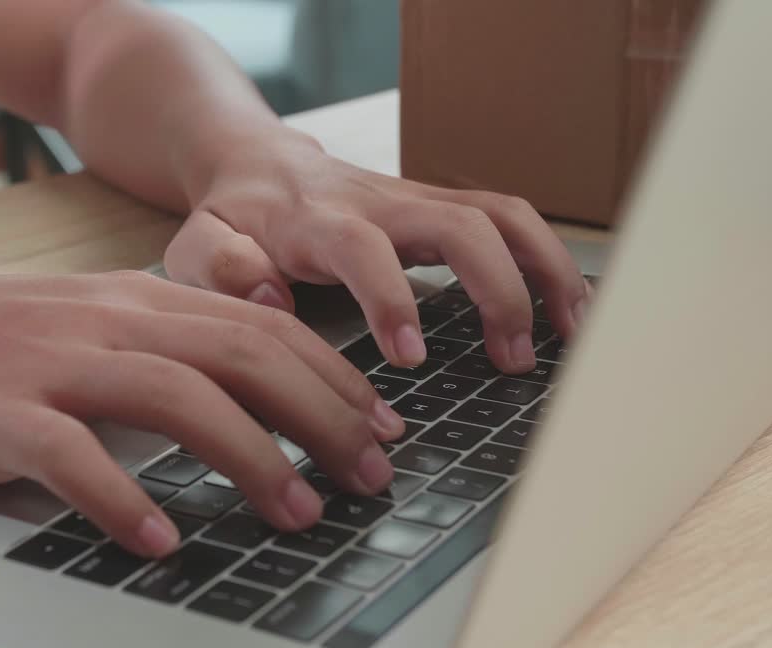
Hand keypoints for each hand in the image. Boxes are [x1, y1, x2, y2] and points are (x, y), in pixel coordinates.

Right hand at [0, 270, 403, 557]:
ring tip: (295, 514)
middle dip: (322, 417)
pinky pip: (70, 456)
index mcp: (137, 299)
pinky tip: (159, 541)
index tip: (383, 430)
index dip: (336, 381)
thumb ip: (162, 352)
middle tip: (368, 478)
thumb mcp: (86, 328)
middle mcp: (107, 320)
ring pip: (176, 397)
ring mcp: (51, 364)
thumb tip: (251, 407)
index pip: (264, 329)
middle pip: (242, 355)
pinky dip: (122, 499)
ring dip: (249, 458)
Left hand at [163, 129, 591, 373]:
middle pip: (460, 223)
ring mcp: (417, 202)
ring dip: (543, 271)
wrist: (256, 164)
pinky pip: (507, 222)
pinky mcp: (440, 208)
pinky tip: (569, 311)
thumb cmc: (231, 218)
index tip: (411, 358)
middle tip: (513, 359)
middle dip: (498, 289)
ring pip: (500, 215)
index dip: (393, 298)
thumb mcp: (199, 245)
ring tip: (572, 336)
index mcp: (317, 221)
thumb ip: (223, 268)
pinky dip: (545, 262)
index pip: (364, 248)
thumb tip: (272, 292)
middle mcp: (379, 203)